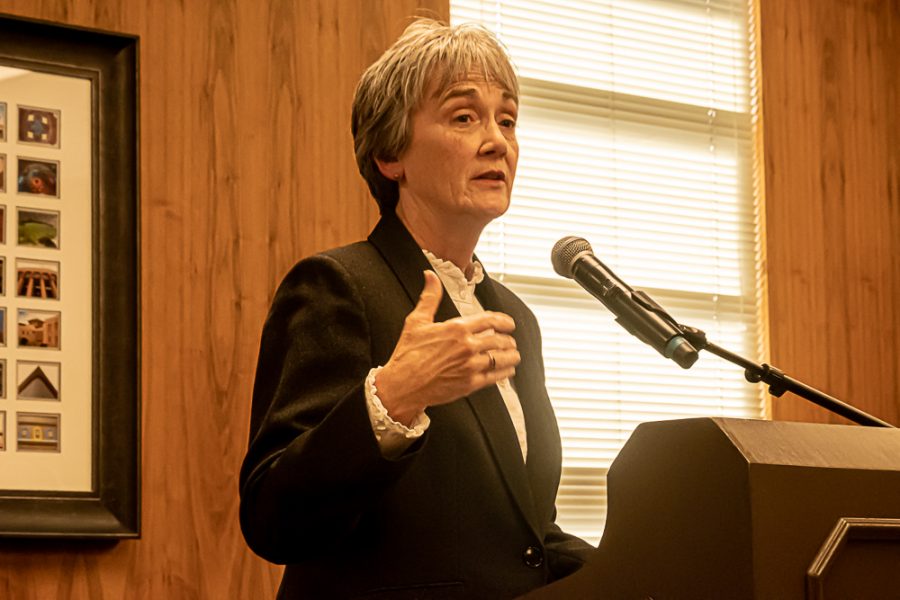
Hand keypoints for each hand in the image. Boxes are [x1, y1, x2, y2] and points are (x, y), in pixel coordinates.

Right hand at [376, 270, 520, 425]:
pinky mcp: (470, 384)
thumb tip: (430, 276)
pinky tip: (507, 370)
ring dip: (511, 355)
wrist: (402, 385)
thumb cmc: (407, 355)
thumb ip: (429, 297)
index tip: (509, 323)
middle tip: (510, 340)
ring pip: (501, 358)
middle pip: (500, 339)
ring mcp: (470, 366)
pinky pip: (495, 377)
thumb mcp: (416, 321)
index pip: (490, 320)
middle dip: (509, 339)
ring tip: (513, 354)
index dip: (504, 321)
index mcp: (457, 329)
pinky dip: (505, 372)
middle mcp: (467, 346)